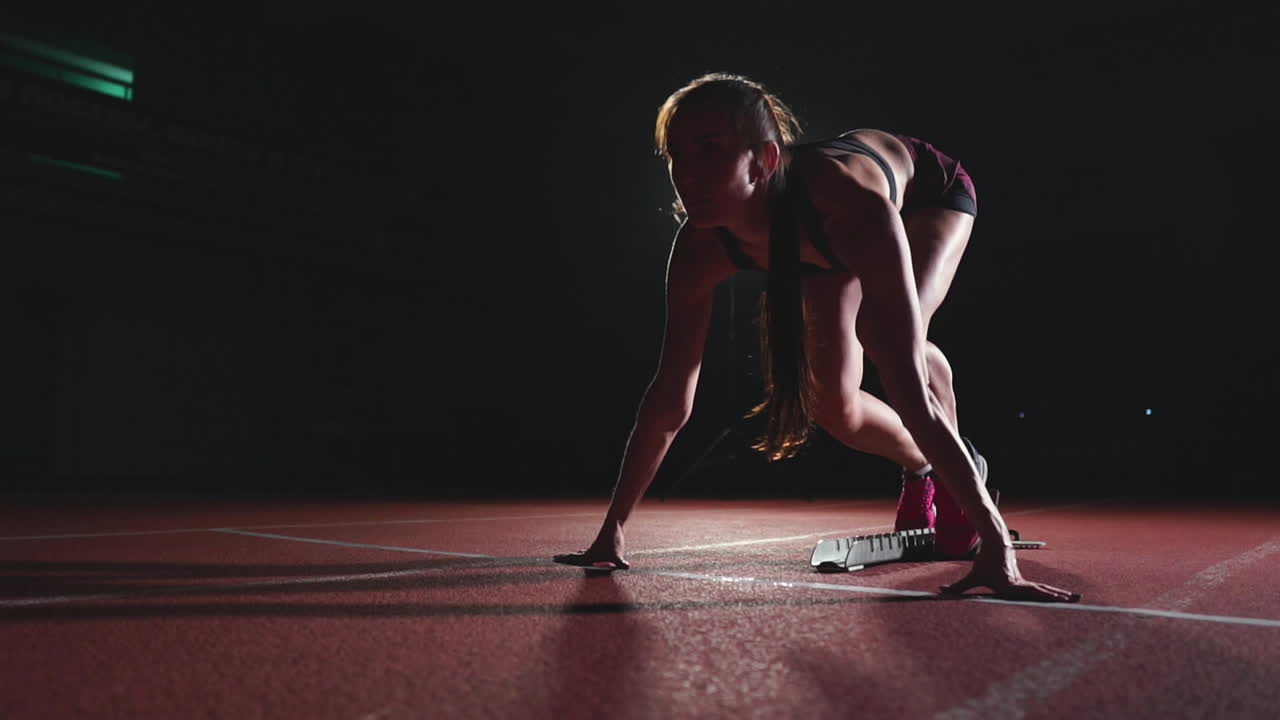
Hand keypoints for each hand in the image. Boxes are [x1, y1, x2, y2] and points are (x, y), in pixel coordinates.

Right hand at [553, 523, 628, 569]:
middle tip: (554, 558)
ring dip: (573, 556)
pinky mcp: (599, 546)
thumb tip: (626, 567)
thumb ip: (621, 563)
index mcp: (589, 557)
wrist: (614, 524)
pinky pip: (587, 551)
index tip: (552, 559)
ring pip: (580, 554)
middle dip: (565, 559)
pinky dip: (582, 553)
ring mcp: (593, 549)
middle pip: (575, 558)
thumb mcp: (618, 556)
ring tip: (567, 556)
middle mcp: (589, 553)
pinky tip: (582, 552)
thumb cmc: (613, 541)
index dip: (564, 561)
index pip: (574, 561)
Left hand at [940, 544, 1079, 602]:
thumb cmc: (984, 562)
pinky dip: (1053, 593)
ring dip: (1058, 595)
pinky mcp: (1025, 581)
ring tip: (1075, 599)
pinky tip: (1064, 597)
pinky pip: (1041, 589)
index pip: (1026, 594)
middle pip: (1040, 592)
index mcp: (1010, 585)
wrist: (995, 543)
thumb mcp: (972, 576)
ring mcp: (1024, 582)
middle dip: (1056, 597)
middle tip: (1072, 601)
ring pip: (1043, 589)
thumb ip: (958, 587)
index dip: (1039, 598)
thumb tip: (940, 593)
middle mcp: (1020, 584)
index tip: (1049, 601)